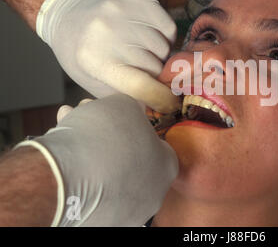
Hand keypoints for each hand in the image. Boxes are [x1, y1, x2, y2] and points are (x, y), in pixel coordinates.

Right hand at [14, 94, 178, 225]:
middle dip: (110, 137)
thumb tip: (134, 111)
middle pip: (131, 158)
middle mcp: (152, 195)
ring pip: (108, 174)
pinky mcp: (100, 223)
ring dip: (90, 149)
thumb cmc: (105, 137)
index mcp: (167, 167)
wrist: (67, 176)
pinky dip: (77, 171)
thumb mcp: (125, 105)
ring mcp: (127, 212)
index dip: (136, 127)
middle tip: (90, 118)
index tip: (118, 118)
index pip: (158, 145)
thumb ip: (134, 108)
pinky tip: (60, 150)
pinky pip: (91, 192)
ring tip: (68, 123)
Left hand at [36, 0, 179, 113]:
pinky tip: (149, 37)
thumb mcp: (94, 82)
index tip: (168, 103)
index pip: (142, 86)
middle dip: (154, 74)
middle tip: (142, 71)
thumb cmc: (83, 54)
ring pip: (164, 48)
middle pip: (155, 67)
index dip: (161, 99)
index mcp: (95, 61)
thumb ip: (125, 96)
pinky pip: (169, 27)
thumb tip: (158, 107)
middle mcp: (108, 33)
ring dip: (159, 55)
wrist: (69, 11)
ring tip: (143, 52)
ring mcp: (122, 12)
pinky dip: (165, 36)